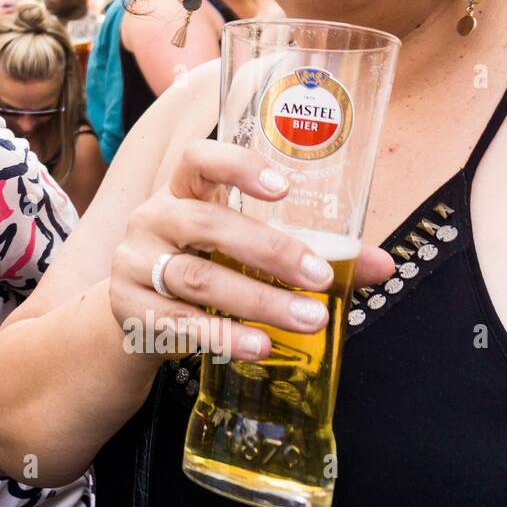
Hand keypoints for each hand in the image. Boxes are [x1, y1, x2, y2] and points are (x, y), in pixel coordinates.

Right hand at [108, 139, 394, 361]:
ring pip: (197, 277)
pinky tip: (259, 347)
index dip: (237, 165)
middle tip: (319, 277)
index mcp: (182, 190)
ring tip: (307, 320)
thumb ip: (308, 252)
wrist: (136, 311)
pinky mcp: (127, 306)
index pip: (196, 159)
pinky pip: (177, 321)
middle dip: (269, 251)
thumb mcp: (244, 250)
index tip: (285, 188)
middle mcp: (152, 218)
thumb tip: (379, 265)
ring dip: (257, 301)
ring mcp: (133, 261)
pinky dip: (222, 336)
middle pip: (206, 223)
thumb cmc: (204, 266)